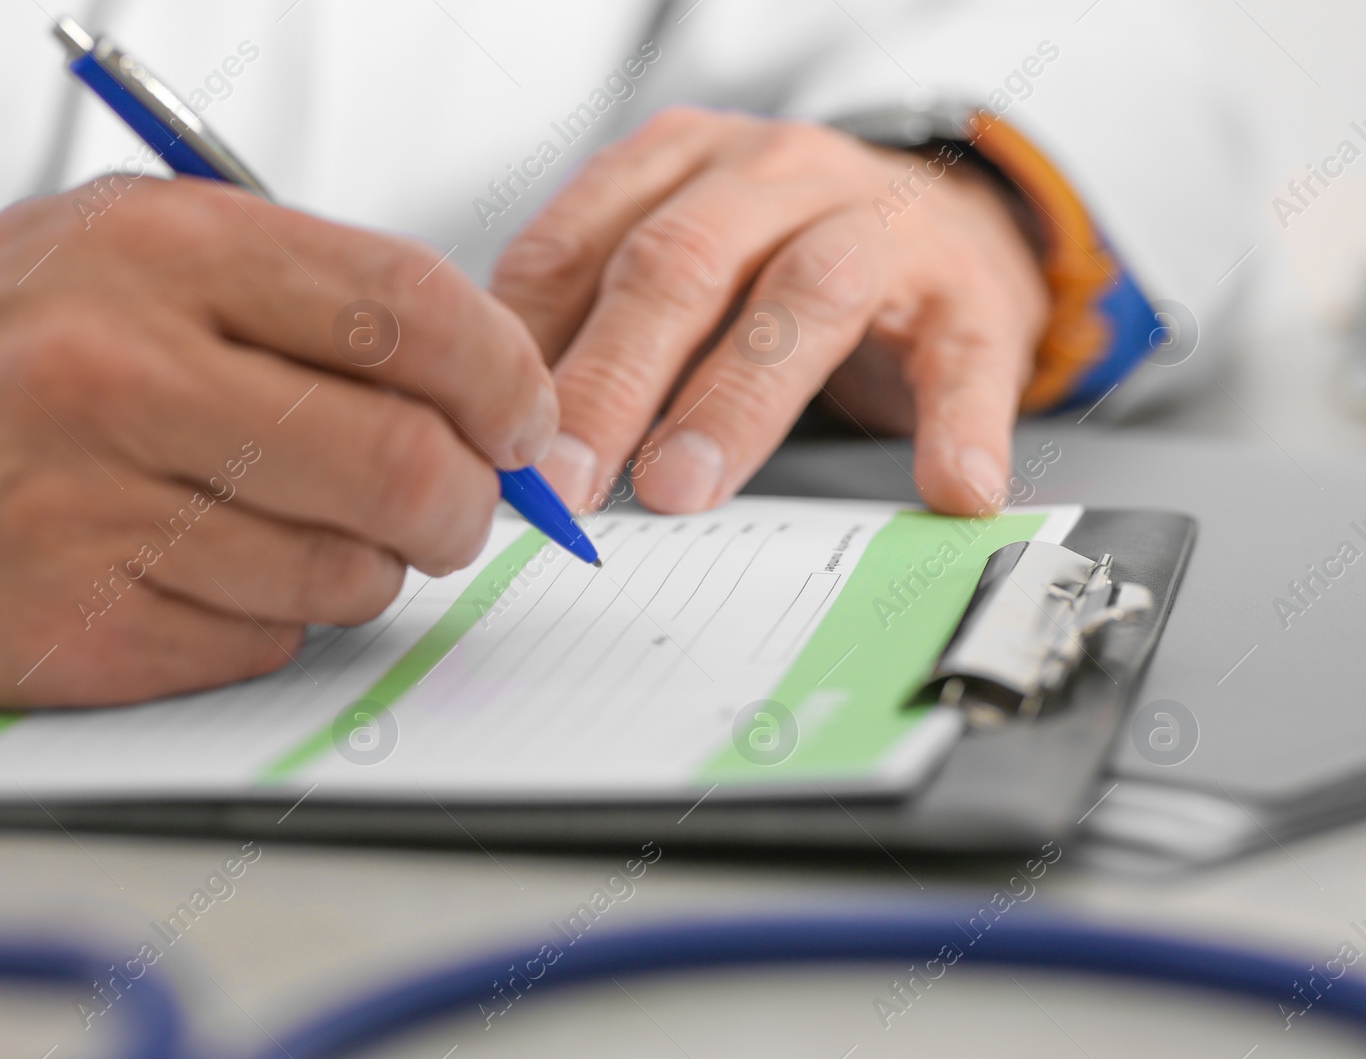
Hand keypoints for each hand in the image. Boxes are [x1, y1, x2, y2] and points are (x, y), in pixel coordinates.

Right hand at [0, 178, 553, 704]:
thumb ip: (306, 301)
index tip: (522, 418)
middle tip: (454, 503)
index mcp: (164, 252)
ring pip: (351, 572)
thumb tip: (479, 383)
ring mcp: (99, 511)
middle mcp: (132, 373)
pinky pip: (266, 641)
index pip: (410, 311)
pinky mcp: (77, 630)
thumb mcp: (131, 250)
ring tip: (293, 525)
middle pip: (410, 463)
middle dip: (467, 501)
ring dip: (363, 563)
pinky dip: (271, 616)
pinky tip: (205, 571)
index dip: (506, 378)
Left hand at [491, 107, 1048, 515]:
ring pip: (804, 296)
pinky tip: (946, 488)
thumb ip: (599, 322)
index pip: (582, 243)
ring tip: (683, 487)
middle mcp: (774, 175)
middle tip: (567, 478)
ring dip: (735, 401)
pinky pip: (962, 357)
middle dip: (613, 378)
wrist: (950, 223)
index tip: (496, 441)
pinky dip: (956, 424)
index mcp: (682, 164)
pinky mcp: (968, 293)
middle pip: (680, 264)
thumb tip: (507, 437)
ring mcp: (879, 225)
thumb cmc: (784, 258)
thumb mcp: (680, 260)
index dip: (533, 346)